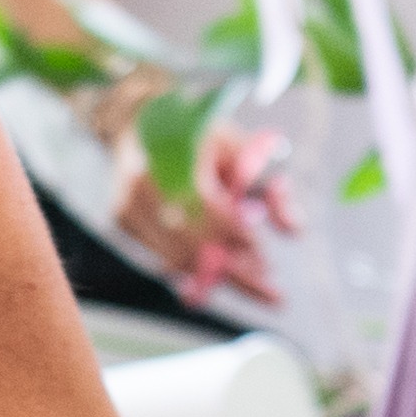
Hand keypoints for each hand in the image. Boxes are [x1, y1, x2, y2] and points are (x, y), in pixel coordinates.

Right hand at [108, 117, 297, 307]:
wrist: (139, 120)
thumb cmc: (199, 135)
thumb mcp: (243, 149)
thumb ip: (271, 188)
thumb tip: (295, 231)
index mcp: (175, 157)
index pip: (210, 212)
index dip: (240, 241)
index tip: (267, 262)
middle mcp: (143, 185)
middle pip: (193, 246)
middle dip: (236, 275)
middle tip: (273, 296)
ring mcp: (126, 206)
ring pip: (176, 259)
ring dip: (217, 278)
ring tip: (253, 284)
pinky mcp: (120, 221)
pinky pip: (161, 258)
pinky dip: (192, 271)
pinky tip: (220, 274)